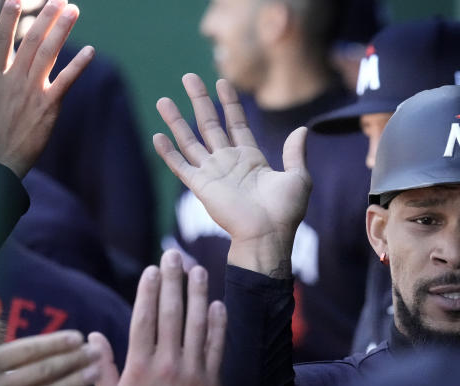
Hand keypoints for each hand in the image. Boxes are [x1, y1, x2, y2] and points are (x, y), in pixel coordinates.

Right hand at [0, 0, 93, 177]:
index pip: (2, 40)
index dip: (9, 18)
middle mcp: (12, 79)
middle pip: (31, 41)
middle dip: (46, 17)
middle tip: (60, 0)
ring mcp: (31, 92)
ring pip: (48, 54)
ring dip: (62, 30)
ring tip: (73, 11)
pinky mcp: (48, 107)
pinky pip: (66, 82)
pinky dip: (78, 65)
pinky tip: (90, 51)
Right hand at [90, 251, 225, 385]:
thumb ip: (102, 368)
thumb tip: (93, 336)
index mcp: (140, 367)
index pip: (144, 319)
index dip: (149, 291)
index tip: (152, 270)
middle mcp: (167, 364)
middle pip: (172, 314)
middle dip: (174, 282)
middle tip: (175, 255)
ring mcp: (193, 371)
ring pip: (197, 325)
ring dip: (198, 295)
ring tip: (198, 271)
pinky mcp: (213, 381)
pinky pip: (216, 347)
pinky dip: (218, 325)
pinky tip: (217, 305)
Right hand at [152, 74, 310, 277]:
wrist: (268, 234)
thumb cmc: (286, 211)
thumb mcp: (298, 177)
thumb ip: (295, 153)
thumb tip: (302, 129)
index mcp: (251, 158)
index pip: (236, 123)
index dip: (229, 103)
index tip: (222, 82)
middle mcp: (229, 162)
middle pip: (209, 124)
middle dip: (200, 100)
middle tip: (188, 77)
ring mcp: (213, 173)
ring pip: (190, 141)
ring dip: (176, 121)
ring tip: (163, 100)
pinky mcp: (202, 186)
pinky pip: (181, 166)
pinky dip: (168, 153)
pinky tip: (157, 137)